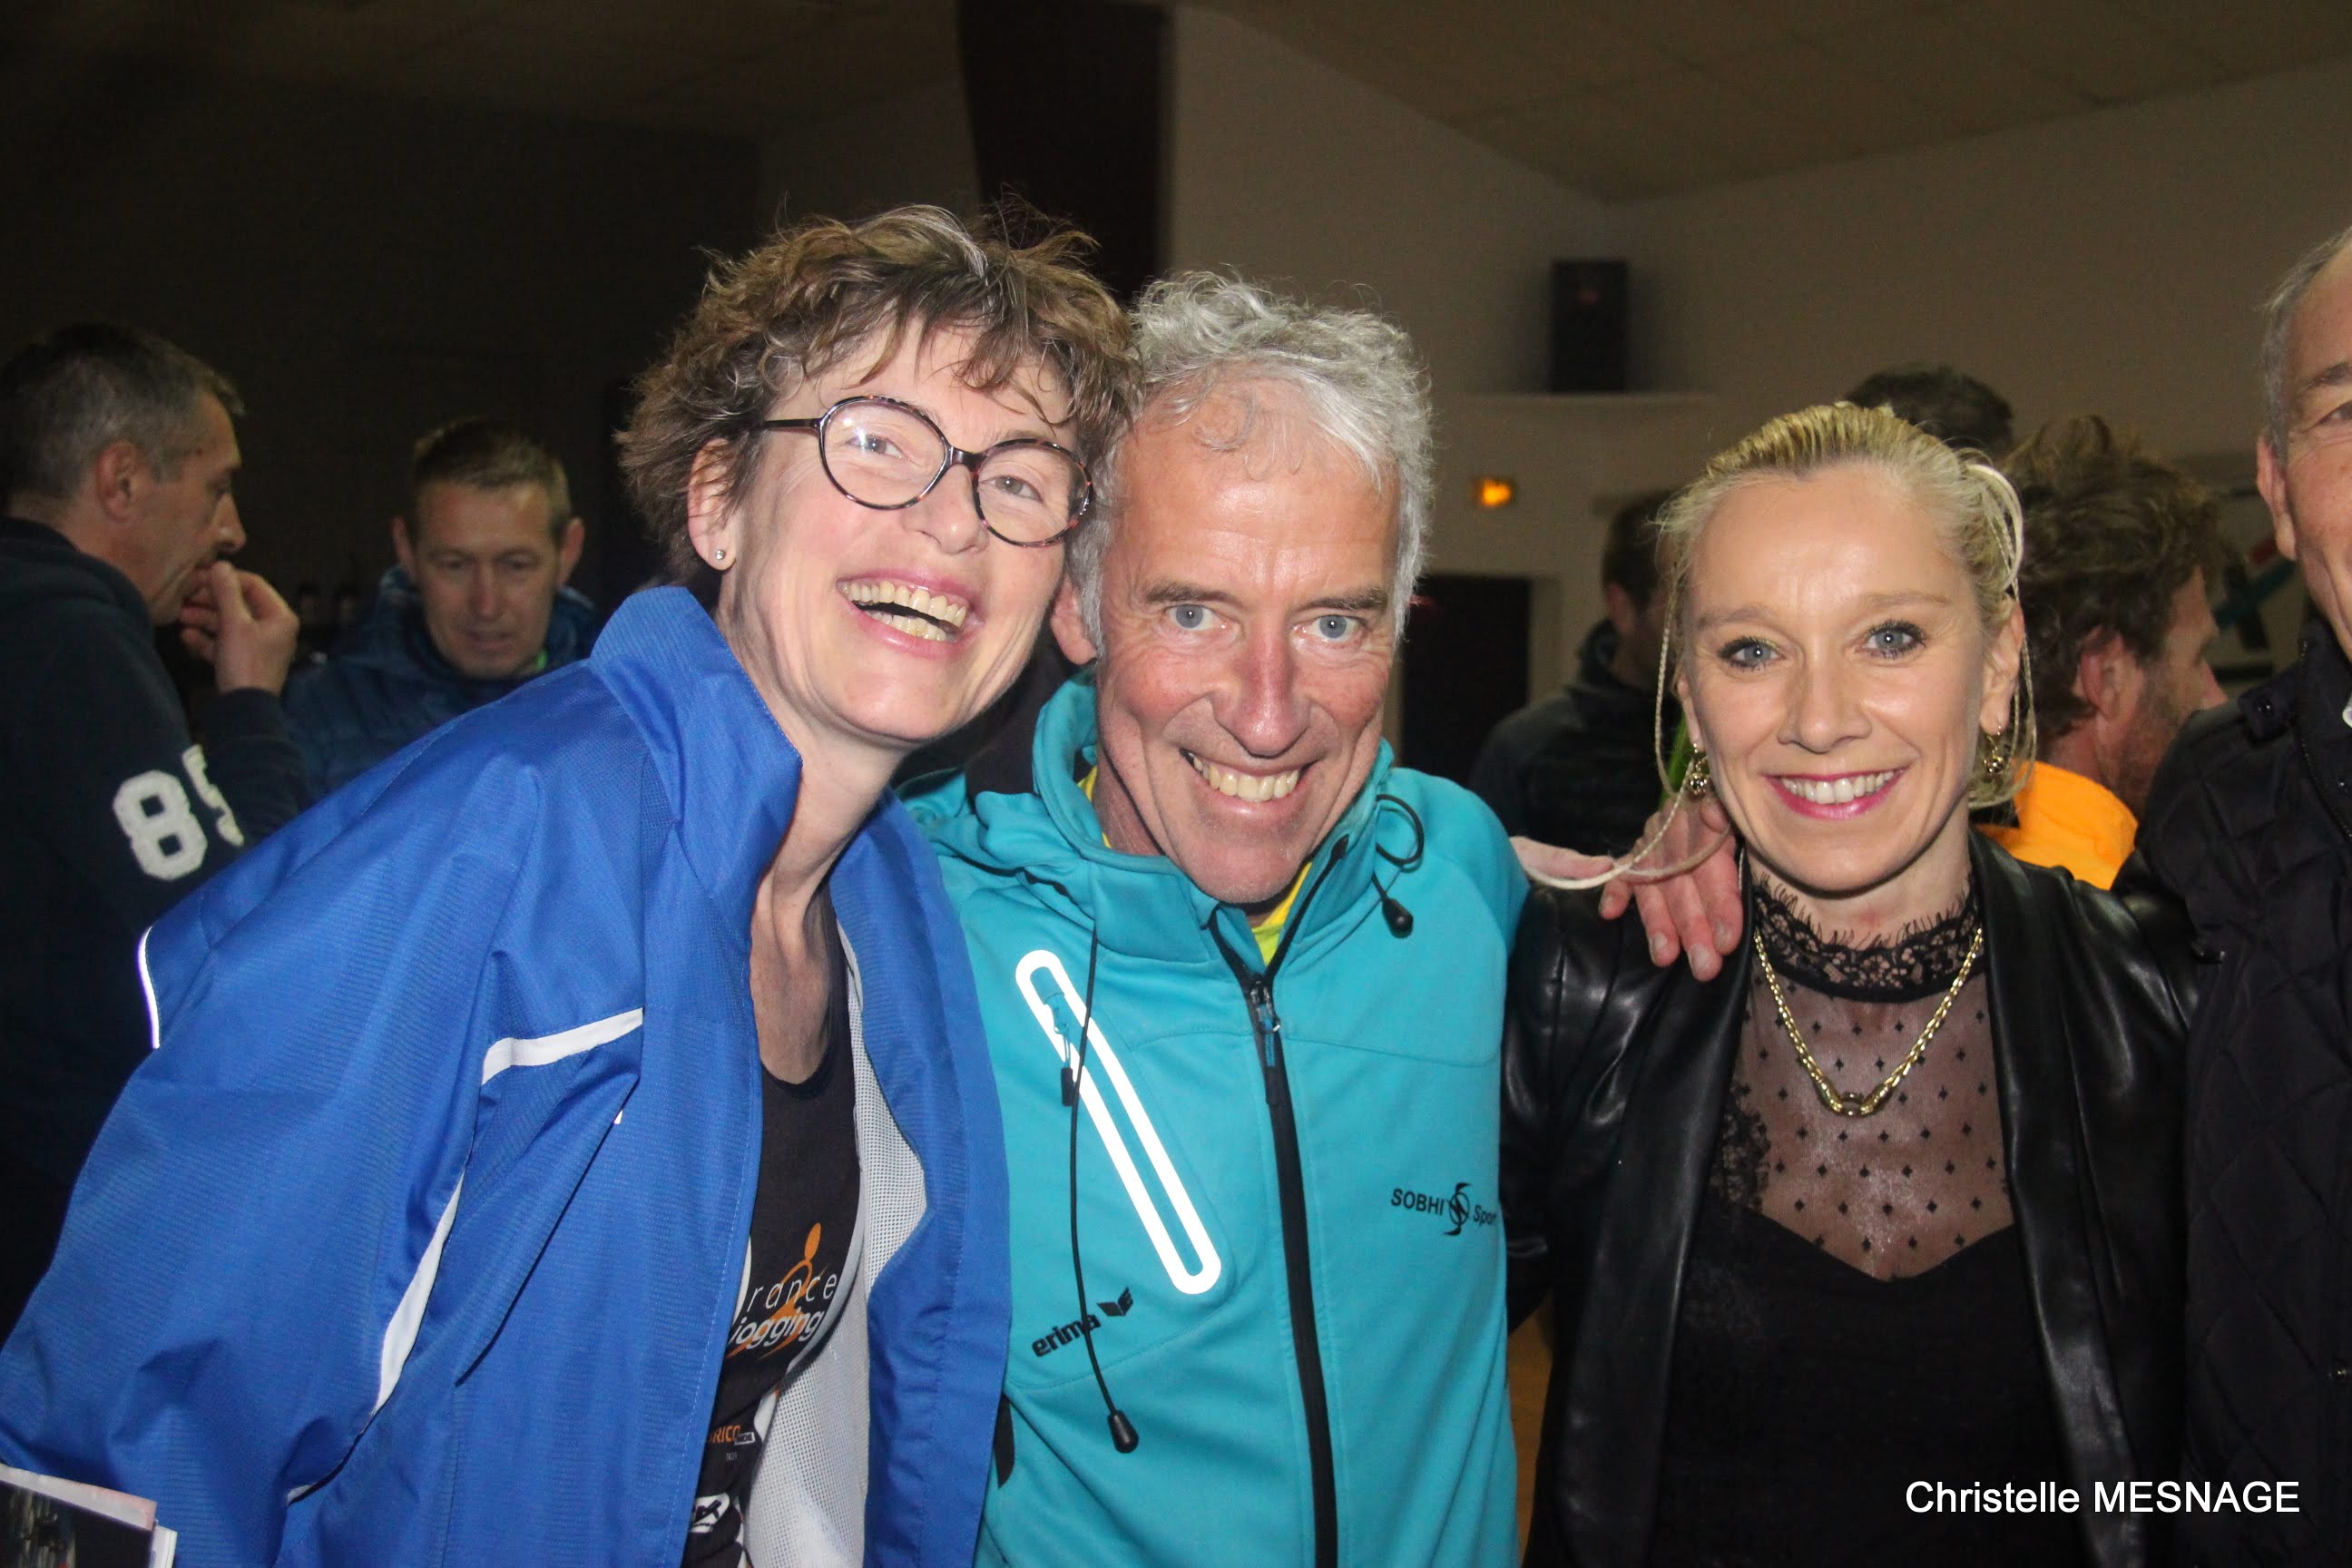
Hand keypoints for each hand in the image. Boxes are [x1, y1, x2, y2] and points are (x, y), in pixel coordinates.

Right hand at [183, 561, 298, 695]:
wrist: (244, 710)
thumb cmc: (245, 665)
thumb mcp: (234, 624)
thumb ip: (226, 593)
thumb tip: (221, 566)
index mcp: (279, 616)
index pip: (253, 584)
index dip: (226, 579)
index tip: (201, 576)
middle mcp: (272, 629)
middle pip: (238, 604)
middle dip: (210, 600)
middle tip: (185, 596)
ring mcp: (257, 646)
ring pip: (227, 623)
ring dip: (203, 618)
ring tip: (180, 616)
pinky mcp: (243, 661)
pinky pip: (223, 643)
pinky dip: (206, 639)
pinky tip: (186, 636)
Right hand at [1596, 795, 1741, 977]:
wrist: (1736, 781)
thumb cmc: (1750, 817)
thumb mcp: (1752, 819)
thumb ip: (1734, 824)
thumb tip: (1717, 816)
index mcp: (1713, 811)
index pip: (1712, 859)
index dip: (1720, 901)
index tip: (1726, 941)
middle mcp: (1680, 820)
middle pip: (1682, 877)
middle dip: (1693, 925)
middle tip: (1704, 966)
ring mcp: (1657, 833)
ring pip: (1654, 880)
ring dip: (1658, 921)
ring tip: (1664, 957)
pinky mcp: (1641, 846)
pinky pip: (1624, 869)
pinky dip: (1616, 891)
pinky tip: (1610, 913)